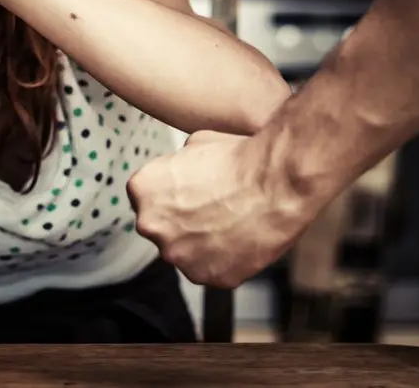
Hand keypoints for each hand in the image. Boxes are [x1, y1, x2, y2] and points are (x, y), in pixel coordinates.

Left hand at [127, 131, 321, 288]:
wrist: (276, 183)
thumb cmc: (240, 160)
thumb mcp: (196, 143)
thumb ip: (177, 165)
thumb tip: (181, 171)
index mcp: (142, 189)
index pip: (147, 198)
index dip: (172, 195)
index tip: (191, 193)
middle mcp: (151, 226)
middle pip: (163, 228)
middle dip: (183, 221)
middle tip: (213, 208)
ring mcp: (178, 256)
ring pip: (186, 252)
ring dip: (202, 242)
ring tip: (231, 222)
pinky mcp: (207, 276)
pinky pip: (212, 270)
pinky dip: (225, 259)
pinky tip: (241, 238)